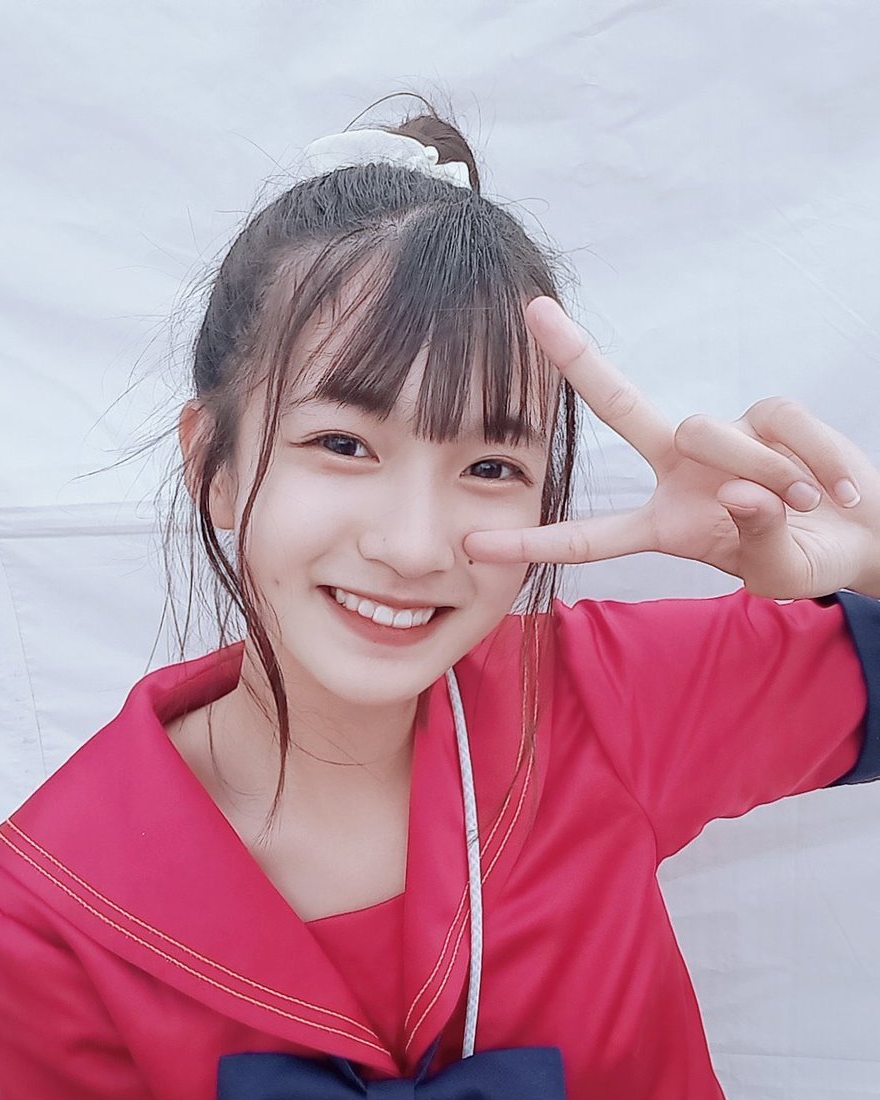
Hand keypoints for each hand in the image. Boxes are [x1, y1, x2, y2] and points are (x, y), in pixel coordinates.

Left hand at [463, 297, 879, 598]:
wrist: (865, 533)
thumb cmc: (807, 557)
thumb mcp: (777, 570)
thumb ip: (755, 538)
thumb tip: (738, 490)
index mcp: (664, 525)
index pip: (589, 537)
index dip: (534, 541)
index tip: (473, 542)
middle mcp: (681, 471)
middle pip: (620, 407)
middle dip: (578, 359)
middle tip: (534, 313)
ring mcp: (723, 437)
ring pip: (709, 432)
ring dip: (763, 472)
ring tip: (809, 504)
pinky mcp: (770, 413)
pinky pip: (780, 422)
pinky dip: (813, 458)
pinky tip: (838, 488)